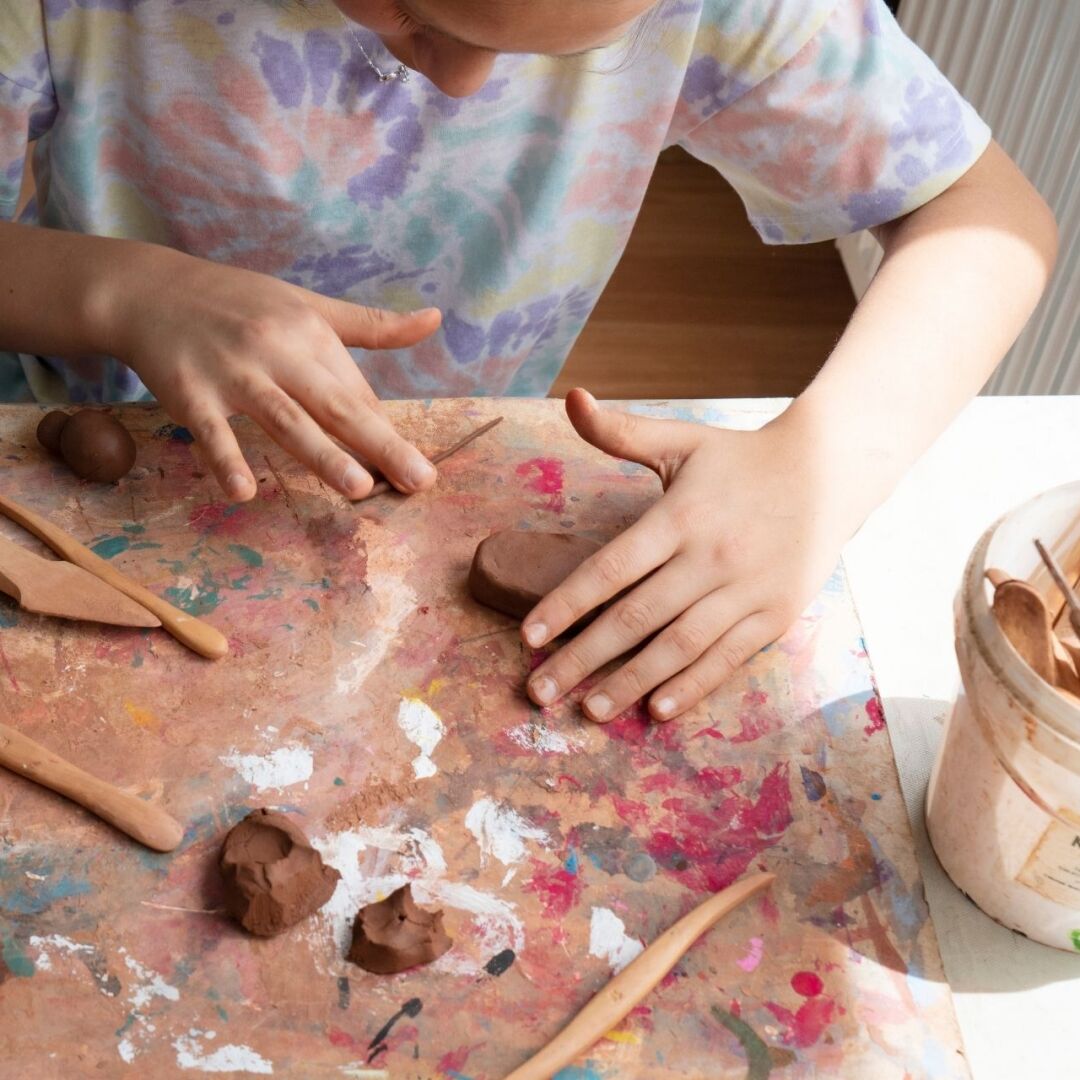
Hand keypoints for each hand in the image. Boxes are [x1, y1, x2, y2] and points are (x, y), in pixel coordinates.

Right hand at [104, 247, 441, 500]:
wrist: (150, 289)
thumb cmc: (240, 303)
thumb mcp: (309, 305)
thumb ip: (372, 324)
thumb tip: (435, 319)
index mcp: (311, 335)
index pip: (357, 394)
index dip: (388, 434)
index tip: (420, 472)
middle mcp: (277, 352)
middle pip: (335, 405)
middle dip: (379, 445)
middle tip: (418, 481)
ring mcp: (233, 373)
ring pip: (285, 418)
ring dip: (322, 454)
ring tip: (359, 488)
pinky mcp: (189, 392)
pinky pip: (211, 431)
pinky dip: (225, 459)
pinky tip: (244, 491)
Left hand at [523, 389, 859, 721]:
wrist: (830, 470)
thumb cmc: (740, 458)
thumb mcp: (682, 439)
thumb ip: (621, 431)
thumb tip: (571, 397)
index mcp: (680, 516)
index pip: (609, 568)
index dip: (565, 604)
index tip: (528, 636)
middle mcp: (711, 556)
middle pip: (635, 617)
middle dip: (581, 658)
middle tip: (539, 691)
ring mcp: (746, 589)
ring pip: (678, 645)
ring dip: (630, 682)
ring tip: (591, 711)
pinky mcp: (776, 614)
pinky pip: (726, 657)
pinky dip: (692, 685)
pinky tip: (656, 709)